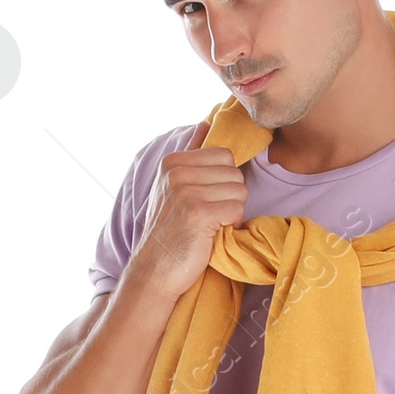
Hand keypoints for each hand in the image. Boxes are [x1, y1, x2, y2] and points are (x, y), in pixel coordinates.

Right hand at [129, 119, 247, 299]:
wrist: (155, 271)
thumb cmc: (169, 232)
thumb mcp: (171, 186)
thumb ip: (191, 154)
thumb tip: (208, 122)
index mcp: (172, 162)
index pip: (224, 155)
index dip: (223, 181)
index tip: (206, 199)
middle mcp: (177, 173)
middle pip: (235, 172)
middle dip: (230, 196)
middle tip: (210, 215)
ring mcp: (186, 192)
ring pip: (239, 190)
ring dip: (232, 211)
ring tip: (210, 225)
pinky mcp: (198, 214)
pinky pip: (238, 208)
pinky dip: (232, 225)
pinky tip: (213, 234)